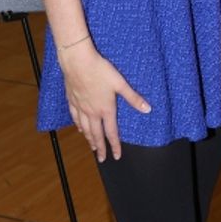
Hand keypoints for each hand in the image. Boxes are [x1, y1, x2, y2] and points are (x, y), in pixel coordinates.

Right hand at [60, 42, 150, 160]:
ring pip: (85, 128)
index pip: (111, 132)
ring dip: (89, 139)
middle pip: (96, 134)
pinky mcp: (72, 100)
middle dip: (100, 148)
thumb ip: (133, 98)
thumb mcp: (120, 83)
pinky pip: (75, 118)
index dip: (115, 145)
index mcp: (105, 109)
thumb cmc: (101, 70)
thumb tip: (147, 109)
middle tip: (102, 159)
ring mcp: (80, 107)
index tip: (116, 156)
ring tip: (92, 147)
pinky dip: (78, 126)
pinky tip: (79, 129)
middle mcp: (92, 112)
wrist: (78, 62)